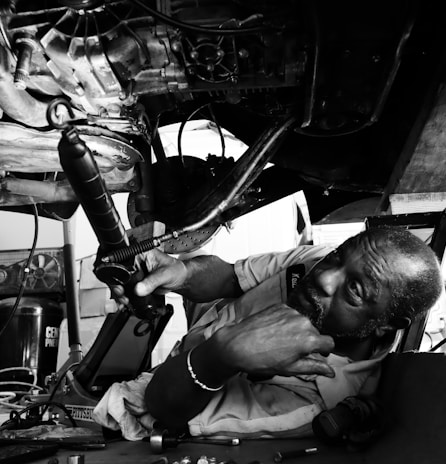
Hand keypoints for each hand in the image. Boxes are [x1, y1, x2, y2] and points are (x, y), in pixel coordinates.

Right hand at [110, 248, 186, 305]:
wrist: (180, 280)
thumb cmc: (176, 270)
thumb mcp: (165, 274)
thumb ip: (152, 281)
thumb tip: (138, 289)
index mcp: (141, 253)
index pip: (122, 260)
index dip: (117, 271)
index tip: (118, 283)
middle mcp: (135, 261)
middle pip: (117, 272)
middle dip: (116, 285)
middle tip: (121, 294)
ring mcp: (134, 272)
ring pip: (119, 282)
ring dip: (119, 293)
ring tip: (125, 300)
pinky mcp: (135, 282)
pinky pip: (125, 289)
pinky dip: (123, 296)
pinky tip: (126, 302)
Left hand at [215, 304, 334, 377]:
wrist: (238, 344)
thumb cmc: (264, 360)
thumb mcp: (291, 368)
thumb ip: (314, 367)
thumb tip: (332, 372)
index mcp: (309, 339)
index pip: (329, 342)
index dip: (324, 350)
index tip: (319, 354)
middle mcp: (303, 322)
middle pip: (315, 332)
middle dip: (309, 341)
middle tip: (294, 351)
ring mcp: (291, 311)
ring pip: (302, 322)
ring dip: (297, 330)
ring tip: (281, 341)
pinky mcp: (280, 306)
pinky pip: (290, 314)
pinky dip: (286, 321)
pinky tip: (275, 331)